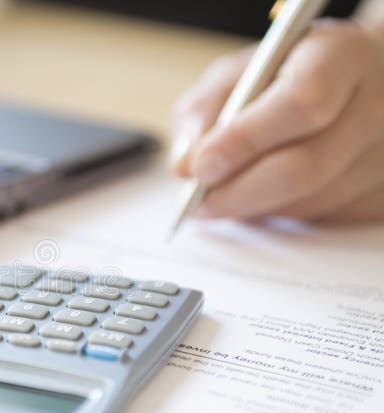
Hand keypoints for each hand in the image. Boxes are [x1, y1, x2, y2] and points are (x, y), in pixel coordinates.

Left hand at [170, 20, 383, 222]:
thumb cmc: (286, 76)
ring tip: (229, 189)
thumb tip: (184, 164)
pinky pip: (321, 219)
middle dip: (237, 193)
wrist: (354, 83)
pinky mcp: (383, 194)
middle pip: (304, 168)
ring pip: (308, 202)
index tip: (201, 166)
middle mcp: (375, 104)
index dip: (244, 142)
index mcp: (339, 57)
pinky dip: (281, 211)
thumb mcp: (238, 74)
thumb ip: (203, 110)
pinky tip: (269, 190)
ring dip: (255, 206)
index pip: (301, 105)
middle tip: (197, 202)